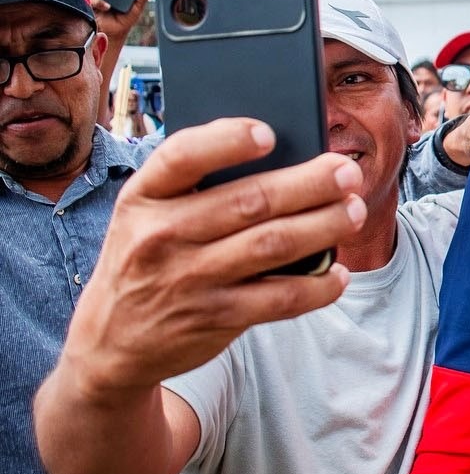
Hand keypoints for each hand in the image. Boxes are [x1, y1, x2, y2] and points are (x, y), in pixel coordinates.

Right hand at [60, 118, 363, 397]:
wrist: (111, 340)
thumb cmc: (148, 256)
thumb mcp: (146, 214)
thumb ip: (195, 185)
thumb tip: (285, 157)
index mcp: (143, 196)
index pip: (182, 157)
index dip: (227, 140)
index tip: (269, 133)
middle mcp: (162, 236)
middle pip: (249, 201)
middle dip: (310, 183)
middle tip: (348, 171)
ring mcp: (188, 280)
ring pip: (273, 244)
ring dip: (324, 225)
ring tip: (355, 210)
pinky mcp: (214, 318)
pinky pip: (279, 299)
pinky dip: (317, 286)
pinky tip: (339, 273)